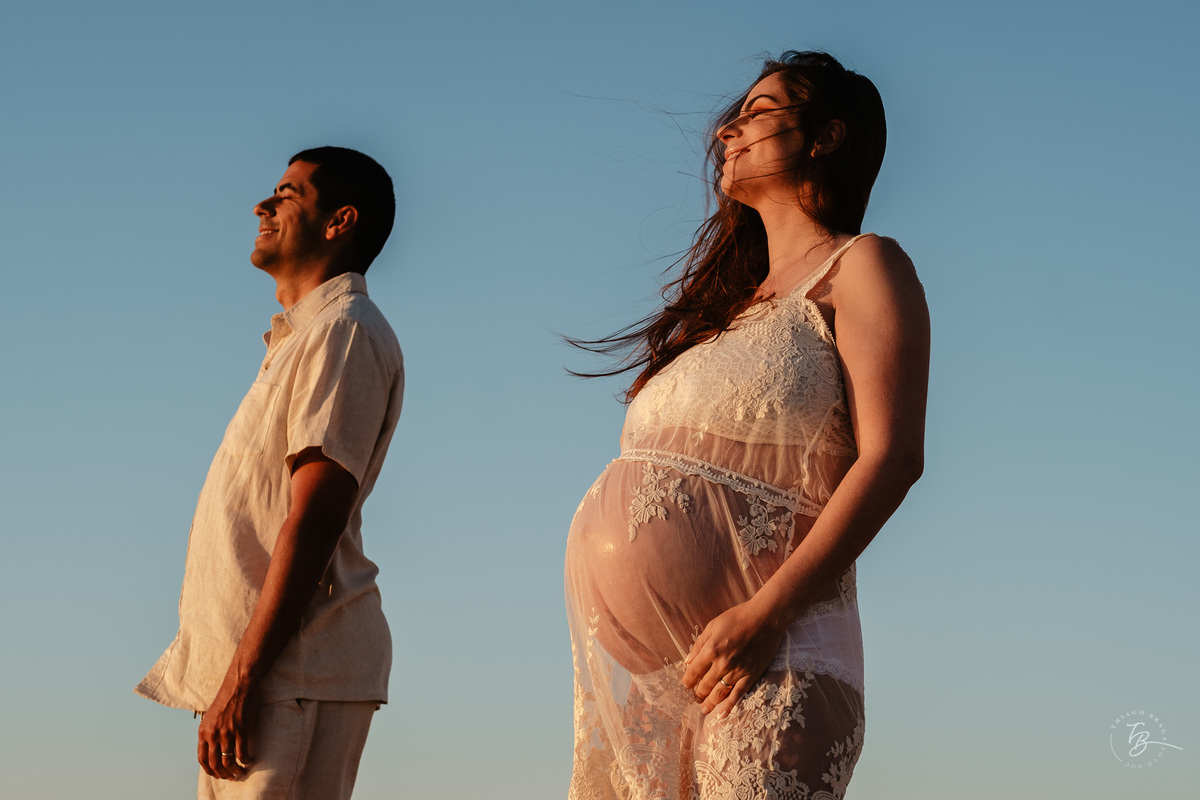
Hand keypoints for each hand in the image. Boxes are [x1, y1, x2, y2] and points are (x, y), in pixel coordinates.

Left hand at [197, 676, 258, 780]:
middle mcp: (213, 735)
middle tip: (230, 777)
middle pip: (215, 763)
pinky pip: (242, 753)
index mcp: (203, 732)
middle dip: (223, 774)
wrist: (238, 685)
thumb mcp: (210, 717)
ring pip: (228, 761)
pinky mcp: (241, 730)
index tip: (216, 774)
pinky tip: (249, 760)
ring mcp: (227, 733)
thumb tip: (212, 748)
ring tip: (241, 772)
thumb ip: (209, 732)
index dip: (209, 770)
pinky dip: (246, 760)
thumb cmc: (226, 699)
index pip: (202, 759)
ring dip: (235, 770)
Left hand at [682, 599, 786, 717]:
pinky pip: (738, 694)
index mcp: (711, 650)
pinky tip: (722, 714)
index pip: (693, 672)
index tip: (686, 684)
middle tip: (695, 697)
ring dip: (710, 703)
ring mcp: (737, 671)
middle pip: (705, 685)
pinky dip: (729, 706)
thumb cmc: (738, 617)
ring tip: (704, 708)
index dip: (687, 681)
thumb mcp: (713, 625)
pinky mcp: (751, 675)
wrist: (765, 618)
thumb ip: (699, 644)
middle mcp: (723, 664)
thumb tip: (688, 661)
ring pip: (719, 694)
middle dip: (697, 693)